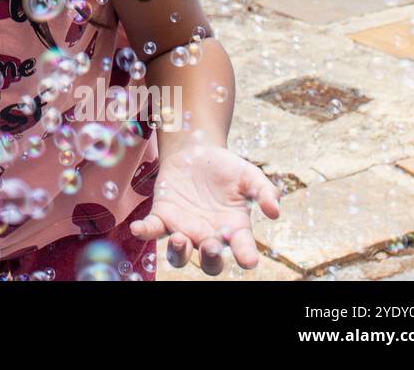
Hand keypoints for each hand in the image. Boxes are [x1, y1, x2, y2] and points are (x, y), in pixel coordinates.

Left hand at [129, 143, 281, 275]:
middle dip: (210, 258)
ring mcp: (184, 228)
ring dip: (178, 253)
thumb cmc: (226, 167)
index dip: (246, 256)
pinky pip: (152, 229)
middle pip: (210, 261)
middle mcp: (209, 235)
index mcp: (234, 230)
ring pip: (179, 254)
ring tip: (180, 239)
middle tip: (211, 245)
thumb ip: (264, 191)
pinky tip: (137, 229)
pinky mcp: (162, 215)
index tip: (249, 260)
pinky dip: (144, 231)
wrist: (196, 151)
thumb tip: (275, 211)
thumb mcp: (249, 175)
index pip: (243, 249)